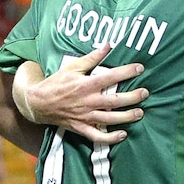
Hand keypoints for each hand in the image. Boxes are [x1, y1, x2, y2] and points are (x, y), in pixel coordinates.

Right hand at [17, 44, 147, 143]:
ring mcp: (84, 116)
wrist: (37, 103)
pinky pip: (97, 136)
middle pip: (114, 101)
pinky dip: (110, 138)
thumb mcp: (72, 67)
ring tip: (140, 113)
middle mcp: (87, 101)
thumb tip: (108, 44)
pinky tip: (122, 134)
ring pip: (109, 119)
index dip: (127, 72)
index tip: (140, 68)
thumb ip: (92, 57)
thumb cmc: (56, 82)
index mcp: (86, 84)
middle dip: (133, 97)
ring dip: (127, 117)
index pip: (111, 77)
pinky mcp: (80, 128)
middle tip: (146, 93)